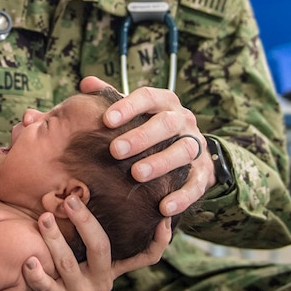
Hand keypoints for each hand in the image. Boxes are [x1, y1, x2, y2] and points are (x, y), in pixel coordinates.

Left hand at [14, 197, 170, 290]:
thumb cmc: (61, 265)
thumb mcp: (82, 250)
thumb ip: (88, 227)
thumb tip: (86, 185)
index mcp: (112, 264)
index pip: (145, 256)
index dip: (159, 241)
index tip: (163, 217)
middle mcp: (102, 279)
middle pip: (101, 248)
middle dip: (85, 222)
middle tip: (71, 200)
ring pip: (69, 264)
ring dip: (54, 239)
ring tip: (43, 218)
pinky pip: (48, 288)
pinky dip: (38, 274)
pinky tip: (28, 261)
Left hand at [80, 76, 215, 216]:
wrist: (190, 150)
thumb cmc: (149, 127)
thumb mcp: (134, 110)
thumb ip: (110, 97)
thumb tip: (86, 82)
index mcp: (164, 102)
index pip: (148, 97)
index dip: (128, 107)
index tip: (107, 120)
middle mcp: (183, 121)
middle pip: (167, 124)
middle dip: (141, 137)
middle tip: (116, 150)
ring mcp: (196, 146)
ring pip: (183, 151)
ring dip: (161, 163)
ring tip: (137, 174)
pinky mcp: (204, 173)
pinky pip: (196, 185)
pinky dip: (181, 197)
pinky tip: (163, 207)